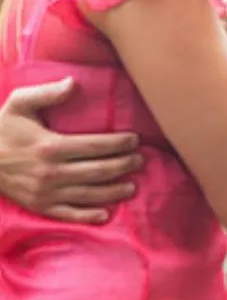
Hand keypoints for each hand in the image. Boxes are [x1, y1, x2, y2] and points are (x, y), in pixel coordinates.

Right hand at [0, 78, 141, 222]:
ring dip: (114, 191)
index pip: (95, 146)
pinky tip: (105, 215)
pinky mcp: (39, 206)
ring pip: (89, 194)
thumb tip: (74, 83)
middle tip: (140, 160)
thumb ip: (48, 93)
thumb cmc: (2, 128)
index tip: (135, 140)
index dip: (119, 144)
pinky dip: (88, 216)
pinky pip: (68, 214)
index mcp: (50, 146)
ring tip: (132, 186)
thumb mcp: (19, 103)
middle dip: (123, 166)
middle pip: (98, 171)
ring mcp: (45, 192)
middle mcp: (51, 172)